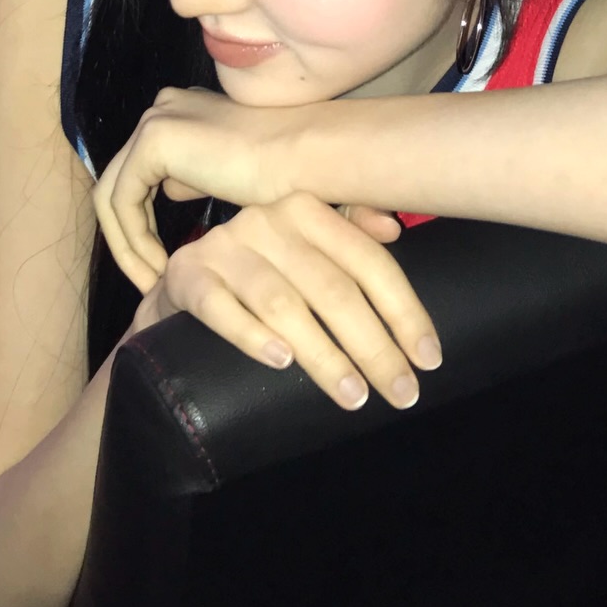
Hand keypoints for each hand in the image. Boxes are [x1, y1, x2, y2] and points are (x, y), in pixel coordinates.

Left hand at [93, 85, 309, 291]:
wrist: (309, 157)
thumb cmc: (286, 174)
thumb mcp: (228, 176)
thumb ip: (195, 176)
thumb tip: (171, 187)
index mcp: (181, 112)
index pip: (141, 173)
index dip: (143, 224)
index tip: (163, 268)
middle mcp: (163, 108)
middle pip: (120, 182)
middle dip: (128, 238)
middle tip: (148, 282)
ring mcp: (156, 119)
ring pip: (113, 193)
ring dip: (128, 245)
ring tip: (154, 283)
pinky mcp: (155, 139)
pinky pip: (122, 200)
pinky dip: (133, 239)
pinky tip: (160, 268)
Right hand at [130, 191, 440, 411]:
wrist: (178, 290)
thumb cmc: (256, 278)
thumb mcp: (303, 254)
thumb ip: (348, 240)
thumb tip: (395, 230)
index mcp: (305, 210)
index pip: (366, 261)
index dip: (402, 311)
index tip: (428, 358)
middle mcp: (266, 220)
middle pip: (332, 287)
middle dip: (374, 346)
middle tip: (402, 393)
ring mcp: (223, 246)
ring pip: (283, 303)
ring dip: (324, 354)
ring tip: (353, 395)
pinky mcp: (186, 275)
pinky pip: (221, 307)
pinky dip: (252, 336)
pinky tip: (281, 362)